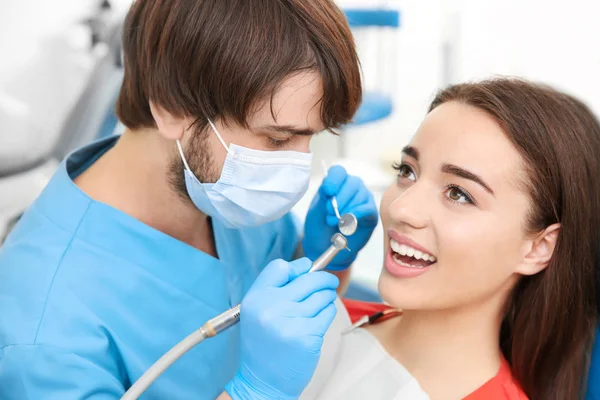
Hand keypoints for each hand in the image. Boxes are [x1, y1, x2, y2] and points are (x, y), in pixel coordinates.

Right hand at [224, 258, 338, 399]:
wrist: (263, 382)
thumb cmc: (263, 346)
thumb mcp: (257, 312)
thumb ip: (276, 288)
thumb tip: (307, 265)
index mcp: (255, 298)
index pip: (280, 267)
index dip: (298, 266)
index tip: (308, 269)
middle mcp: (271, 308)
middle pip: (308, 279)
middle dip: (324, 279)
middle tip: (329, 282)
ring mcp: (291, 322)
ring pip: (322, 296)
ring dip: (327, 298)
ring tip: (320, 305)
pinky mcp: (308, 336)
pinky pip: (327, 313)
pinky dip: (327, 314)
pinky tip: (318, 321)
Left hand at [302, 166, 378, 269]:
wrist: (323, 247)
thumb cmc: (318, 226)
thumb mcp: (316, 211)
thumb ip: (323, 198)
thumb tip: (330, 189)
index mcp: (336, 183)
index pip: (339, 172)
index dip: (334, 180)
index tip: (327, 192)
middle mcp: (352, 187)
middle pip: (352, 182)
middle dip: (339, 199)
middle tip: (328, 213)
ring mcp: (363, 199)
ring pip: (360, 195)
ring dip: (345, 210)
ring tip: (334, 222)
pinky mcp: (370, 213)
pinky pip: (366, 209)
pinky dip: (356, 215)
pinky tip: (346, 223)